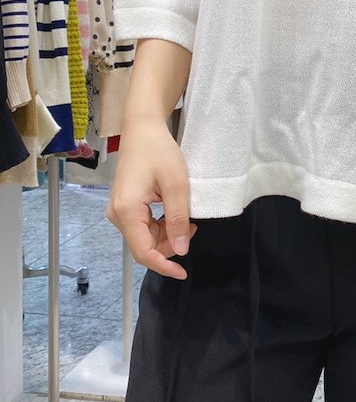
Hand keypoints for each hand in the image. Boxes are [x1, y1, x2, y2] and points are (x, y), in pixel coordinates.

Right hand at [107, 117, 196, 279]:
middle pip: (144, 246)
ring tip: (186, 218)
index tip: (183, 272)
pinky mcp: (125, 206)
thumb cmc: (159, 151)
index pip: (143, 253)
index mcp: (127, 211)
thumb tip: (180, 251)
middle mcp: (117, 215)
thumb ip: (177, 219)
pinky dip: (161, 226)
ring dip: (167, 235)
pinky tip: (174, 214)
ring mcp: (119, 211)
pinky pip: (143, 227)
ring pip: (145, 238)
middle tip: (192, 227)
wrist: (143, 129)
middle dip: (170, 246)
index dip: (164, 266)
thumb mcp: (176, 185)